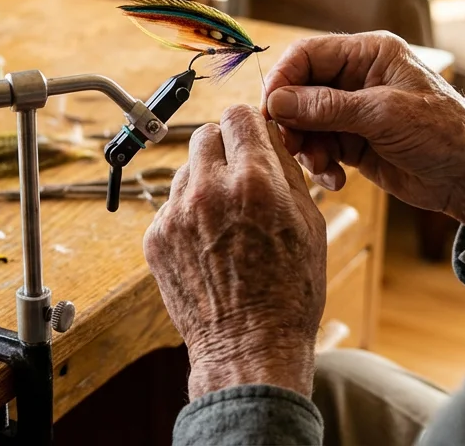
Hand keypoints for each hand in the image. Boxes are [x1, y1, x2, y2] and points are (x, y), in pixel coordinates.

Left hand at [144, 105, 326, 398]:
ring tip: (226, 218)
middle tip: (239, 173)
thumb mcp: (308, 223)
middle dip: (224, 147)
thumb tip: (268, 137)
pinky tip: (209, 242)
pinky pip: (172, 205)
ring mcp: (176, 215)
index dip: (248, 126)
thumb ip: (285, 172)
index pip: (238, 117)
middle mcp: (210, 191)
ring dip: (205, 181)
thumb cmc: (289, 292)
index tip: (251, 137)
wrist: (248, 346)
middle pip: (206, 134)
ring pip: (186, 169)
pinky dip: (189, 214)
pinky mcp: (156, 238)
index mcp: (255, 182)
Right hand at [264, 31, 464, 231]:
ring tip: (322, 168)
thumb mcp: (385, 115)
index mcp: (368, 54)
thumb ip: (329, 107)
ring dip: (306, 148)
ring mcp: (353, 112)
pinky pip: (319, 148)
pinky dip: (320, 165)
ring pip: (305, 123)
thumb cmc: (444, 132)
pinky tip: (337, 180)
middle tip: (290, 147)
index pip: (308, 54)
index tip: (271, 109)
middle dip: (292, 121)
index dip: (284, 79)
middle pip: (300, 91)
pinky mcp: (353, 142)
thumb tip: (278, 101)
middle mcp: (357, 78)